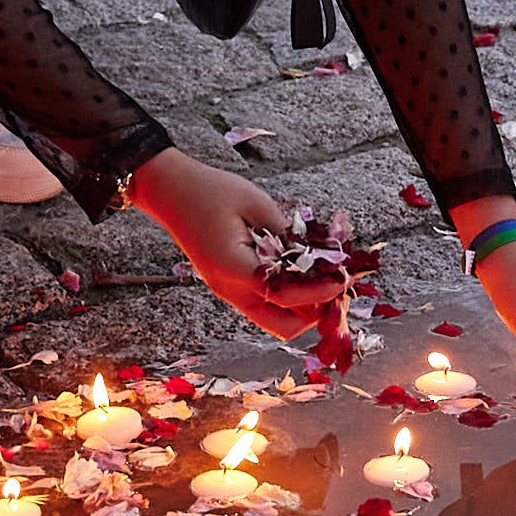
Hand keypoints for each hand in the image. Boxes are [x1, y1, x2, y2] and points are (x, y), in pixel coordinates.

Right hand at [125, 148, 329, 347]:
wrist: (170, 190)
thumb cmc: (211, 190)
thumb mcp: (257, 204)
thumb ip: (288, 235)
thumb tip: (322, 256)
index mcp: (233, 269)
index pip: (285, 295)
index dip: (320, 291)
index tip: (345, 279)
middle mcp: (229, 290)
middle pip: (282, 325)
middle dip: (314, 311)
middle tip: (335, 285)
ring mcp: (227, 291)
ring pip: (274, 319)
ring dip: (301, 306)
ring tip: (323, 278)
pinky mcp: (228, 285)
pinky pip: (264, 303)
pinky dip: (286, 296)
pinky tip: (301, 272)